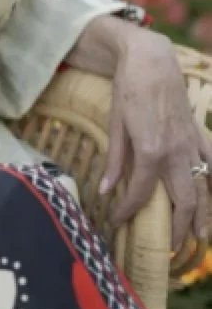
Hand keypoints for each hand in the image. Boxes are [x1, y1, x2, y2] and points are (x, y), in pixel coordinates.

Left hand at [100, 31, 211, 249]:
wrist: (151, 60)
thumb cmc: (128, 89)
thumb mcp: (115, 124)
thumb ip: (115, 161)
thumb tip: (105, 191)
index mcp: (150, 151)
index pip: (139, 193)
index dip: (126, 212)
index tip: (116, 222)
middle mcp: (175, 153)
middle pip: (183, 202)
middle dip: (176, 229)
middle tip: (168, 248)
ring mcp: (191, 145)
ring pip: (205, 189)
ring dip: (204, 216)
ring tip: (199, 239)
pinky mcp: (199, 134)